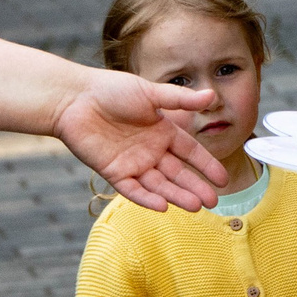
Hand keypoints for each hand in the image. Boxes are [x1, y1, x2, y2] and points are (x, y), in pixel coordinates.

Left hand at [54, 71, 228, 210]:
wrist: (74, 98)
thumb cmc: (111, 89)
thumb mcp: (150, 93)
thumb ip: (180, 99)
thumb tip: (212, 96)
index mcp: (162, 131)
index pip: (190, 152)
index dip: (206, 166)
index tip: (222, 180)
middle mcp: (151, 150)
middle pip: (177, 173)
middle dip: (195, 187)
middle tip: (212, 201)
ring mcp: (133, 163)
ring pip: (159, 185)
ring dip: (176, 195)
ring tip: (195, 206)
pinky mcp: (113, 172)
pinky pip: (133, 189)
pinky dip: (147, 198)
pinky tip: (163, 206)